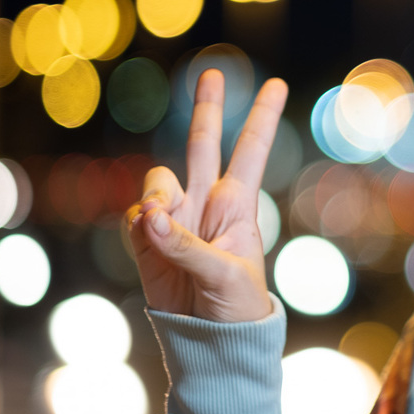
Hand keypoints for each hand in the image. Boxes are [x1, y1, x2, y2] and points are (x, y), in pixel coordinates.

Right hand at [125, 68, 288, 321]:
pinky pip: (135, 216)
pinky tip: (148, 236)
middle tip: (212, 73)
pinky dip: (138, 223)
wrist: (211, 340)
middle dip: (207, 109)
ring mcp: (177, 218)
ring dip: (156, 193)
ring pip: (159, 180)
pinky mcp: (148, 239)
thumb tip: (149, 216)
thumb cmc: (236, 307)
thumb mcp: (224, 277)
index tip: (277, 84)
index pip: (250, 151)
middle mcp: (207, 203)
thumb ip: (186, 245)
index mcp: (238, 205)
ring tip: (160, 220)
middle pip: (203, 144)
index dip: (262, 117)